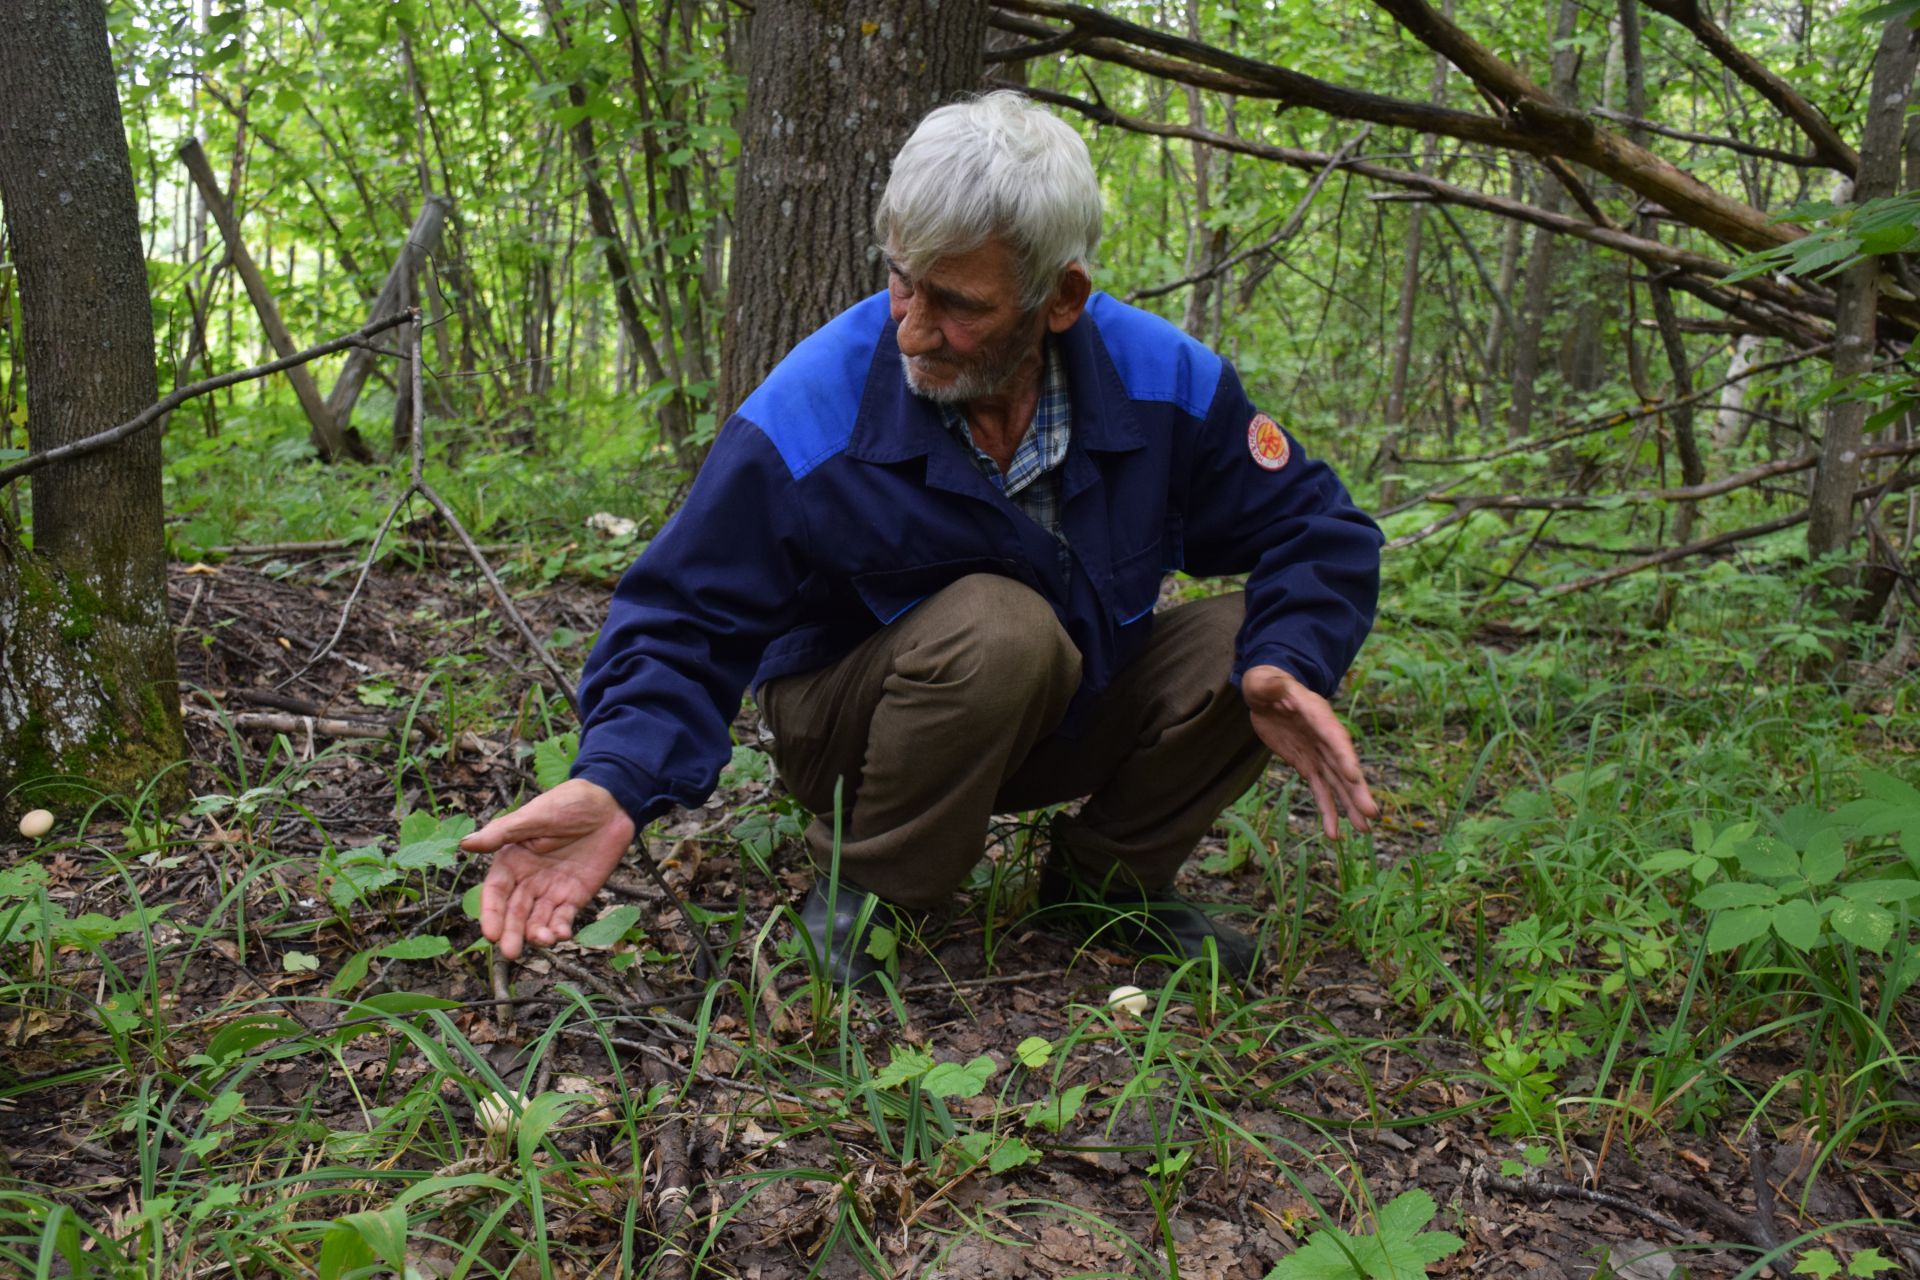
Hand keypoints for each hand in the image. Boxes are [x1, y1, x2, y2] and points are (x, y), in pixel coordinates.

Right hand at [461, 778, 634, 959]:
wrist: (610, 804)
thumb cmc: (568, 803)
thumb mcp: (534, 816)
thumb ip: (503, 833)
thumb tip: (465, 844)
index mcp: (512, 860)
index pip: (496, 892)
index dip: (492, 913)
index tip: (491, 934)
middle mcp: (528, 879)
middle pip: (515, 912)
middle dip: (512, 933)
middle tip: (511, 953)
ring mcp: (552, 889)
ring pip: (538, 918)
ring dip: (537, 934)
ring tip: (543, 941)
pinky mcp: (576, 895)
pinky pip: (564, 916)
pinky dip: (561, 928)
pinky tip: (561, 934)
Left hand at [1242, 665, 1377, 839]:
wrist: (1268, 694)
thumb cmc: (1268, 684)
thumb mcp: (1265, 682)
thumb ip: (1271, 686)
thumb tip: (1275, 686)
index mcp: (1318, 715)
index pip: (1334, 737)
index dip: (1344, 756)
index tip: (1354, 776)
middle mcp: (1325, 737)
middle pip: (1343, 766)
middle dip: (1356, 790)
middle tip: (1371, 813)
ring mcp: (1318, 753)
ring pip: (1337, 783)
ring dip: (1349, 806)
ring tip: (1364, 830)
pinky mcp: (1307, 765)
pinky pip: (1320, 790)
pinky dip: (1328, 810)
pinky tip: (1334, 832)